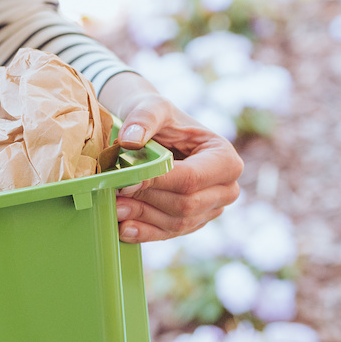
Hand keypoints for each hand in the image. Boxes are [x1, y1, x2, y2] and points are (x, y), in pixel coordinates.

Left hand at [99, 74, 242, 242]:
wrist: (156, 134)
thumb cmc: (160, 119)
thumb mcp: (153, 107)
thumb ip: (144, 118)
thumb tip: (130, 140)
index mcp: (225, 159)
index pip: (192, 179)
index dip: (158, 182)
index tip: (126, 181)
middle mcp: (226, 189)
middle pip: (186, 205)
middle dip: (148, 201)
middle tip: (114, 194)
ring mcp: (211, 210)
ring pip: (177, 223)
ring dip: (143, 218)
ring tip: (114, 208)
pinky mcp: (192, 223)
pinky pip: (169, 234)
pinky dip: (145, 232)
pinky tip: (124, 229)